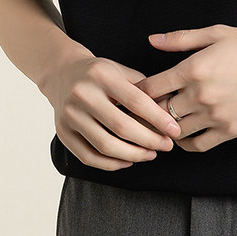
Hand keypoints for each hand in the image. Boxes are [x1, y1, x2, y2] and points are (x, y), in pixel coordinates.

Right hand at [42, 49, 180, 170]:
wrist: (61, 73)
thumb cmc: (100, 74)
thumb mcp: (122, 71)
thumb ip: (145, 89)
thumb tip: (173, 111)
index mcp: (101, 75)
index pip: (136, 101)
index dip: (158, 119)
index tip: (175, 131)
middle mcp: (82, 94)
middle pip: (121, 127)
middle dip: (150, 141)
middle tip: (166, 146)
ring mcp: (69, 115)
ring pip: (106, 146)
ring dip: (133, 155)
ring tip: (150, 154)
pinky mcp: (62, 133)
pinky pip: (89, 157)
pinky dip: (111, 164)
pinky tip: (128, 161)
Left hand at [136, 24, 236, 151]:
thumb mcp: (216, 34)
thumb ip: (181, 39)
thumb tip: (152, 40)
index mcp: (193, 69)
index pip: (150, 88)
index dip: (138, 92)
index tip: (136, 94)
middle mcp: (200, 95)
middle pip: (159, 111)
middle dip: (150, 111)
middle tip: (145, 112)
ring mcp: (214, 115)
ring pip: (176, 131)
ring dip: (167, 128)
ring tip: (165, 124)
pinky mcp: (229, 131)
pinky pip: (197, 145)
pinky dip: (186, 143)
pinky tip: (185, 136)